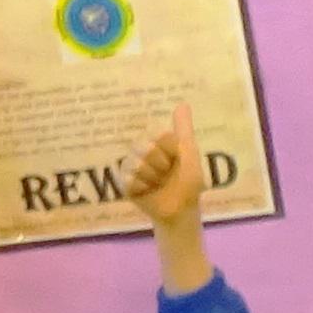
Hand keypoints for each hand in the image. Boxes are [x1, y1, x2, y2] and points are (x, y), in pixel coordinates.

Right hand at [117, 107, 206, 237]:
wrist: (182, 209)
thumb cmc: (188, 181)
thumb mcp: (189, 152)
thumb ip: (183, 128)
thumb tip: (182, 103)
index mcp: (156, 140)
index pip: (157, 133)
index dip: (170, 147)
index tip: (176, 157)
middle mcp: (140, 149)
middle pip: (145, 147)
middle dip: (161, 164)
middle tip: (166, 172)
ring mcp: (131, 166)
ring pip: (137, 163)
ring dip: (153, 177)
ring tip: (158, 183)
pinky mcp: (124, 183)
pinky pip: (130, 179)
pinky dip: (144, 187)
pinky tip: (148, 191)